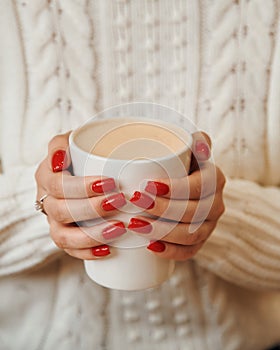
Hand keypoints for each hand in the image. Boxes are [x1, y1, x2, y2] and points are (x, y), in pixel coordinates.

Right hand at [35, 132, 126, 259]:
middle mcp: (46, 200)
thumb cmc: (81, 154)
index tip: (110, 182)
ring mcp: (54, 221)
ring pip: (63, 236)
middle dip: (91, 208)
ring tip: (118, 228)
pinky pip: (69, 251)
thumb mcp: (72, 140)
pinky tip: (108, 250)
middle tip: (120, 201)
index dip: (82, 187)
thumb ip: (64, 142)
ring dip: (90, 235)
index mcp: (46, 176)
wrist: (79, 169)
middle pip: (61, 211)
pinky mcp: (64, 236)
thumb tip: (59, 158)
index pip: (58, 185)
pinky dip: (87, 252)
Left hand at [127, 132, 225, 260]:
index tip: (147, 185)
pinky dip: (171, 252)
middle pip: (193, 213)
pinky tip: (150, 247)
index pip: (199, 186)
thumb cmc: (180, 165)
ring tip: (136, 225)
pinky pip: (190, 252)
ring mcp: (209, 225)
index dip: (175, 188)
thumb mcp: (187, 148)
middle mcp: (216, 204)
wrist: (186, 186)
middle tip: (135, 203)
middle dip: (162, 209)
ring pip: (192, 235)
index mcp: (214, 179)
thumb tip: (196, 141)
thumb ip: (193, 140)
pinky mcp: (200, 241)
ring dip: (163, 232)